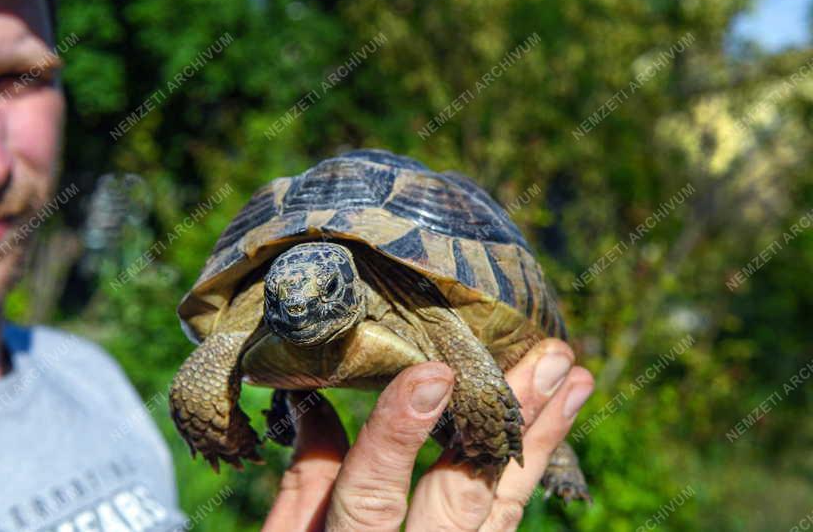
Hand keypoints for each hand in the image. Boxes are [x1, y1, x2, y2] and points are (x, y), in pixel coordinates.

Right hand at [262, 338, 593, 530]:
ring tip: (573, 380)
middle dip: (505, 423)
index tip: (431, 376)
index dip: (398, 437)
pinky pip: (505, 517)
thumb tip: (315, 401)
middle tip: (548, 362)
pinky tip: (553, 423)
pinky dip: (528, 467)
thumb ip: (305, 483)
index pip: (370, 500)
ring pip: (502, 508)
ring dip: (540, 438)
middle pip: (463, 496)